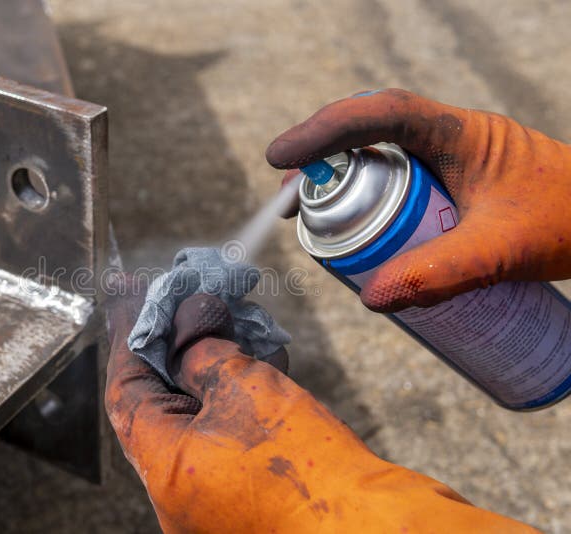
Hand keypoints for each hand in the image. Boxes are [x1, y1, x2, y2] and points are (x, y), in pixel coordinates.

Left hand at [105, 278, 534, 532]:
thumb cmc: (310, 475)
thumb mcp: (244, 390)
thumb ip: (202, 348)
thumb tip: (189, 319)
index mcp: (163, 467)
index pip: (126, 387)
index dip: (130, 332)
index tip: (130, 291)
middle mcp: (177, 490)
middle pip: (160, 398)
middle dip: (176, 342)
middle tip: (186, 298)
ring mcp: (212, 497)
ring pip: (198, 413)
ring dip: (213, 363)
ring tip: (233, 318)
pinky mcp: (249, 495)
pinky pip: (227, 434)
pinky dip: (237, 395)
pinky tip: (262, 357)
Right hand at [266, 88, 570, 311]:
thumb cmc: (568, 223)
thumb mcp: (499, 251)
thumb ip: (438, 274)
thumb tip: (370, 298)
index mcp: (459, 133)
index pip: (380, 115)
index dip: (324, 131)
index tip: (281, 158)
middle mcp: (448, 136)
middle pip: (367, 130)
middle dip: (319, 158)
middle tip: (287, 201)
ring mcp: (448, 158)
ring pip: (379, 155)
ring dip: (341, 180)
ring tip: (311, 218)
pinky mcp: (450, 181)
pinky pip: (397, 179)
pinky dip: (367, 198)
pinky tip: (358, 229)